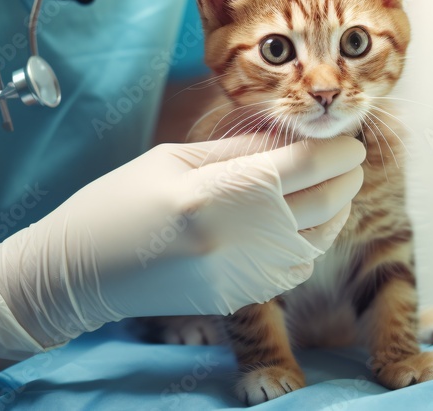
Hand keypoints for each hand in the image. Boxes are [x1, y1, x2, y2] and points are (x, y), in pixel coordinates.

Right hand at [0, 133, 364, 359]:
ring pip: (319, 241)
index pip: (305, 166)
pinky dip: (312, 243)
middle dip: (348, 178)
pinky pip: (295, 269)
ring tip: (335, 189)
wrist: (81, 273)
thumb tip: (289, 136)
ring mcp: (242, 273)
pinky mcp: (239, 297)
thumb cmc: (118, 202)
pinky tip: (304, 225)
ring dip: (338, 211)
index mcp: (219, 191)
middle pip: (324, 203)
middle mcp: (240, 236)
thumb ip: (238, 149)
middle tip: (351, 160)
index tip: (350, 140)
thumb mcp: (174, 159)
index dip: (338, 150)